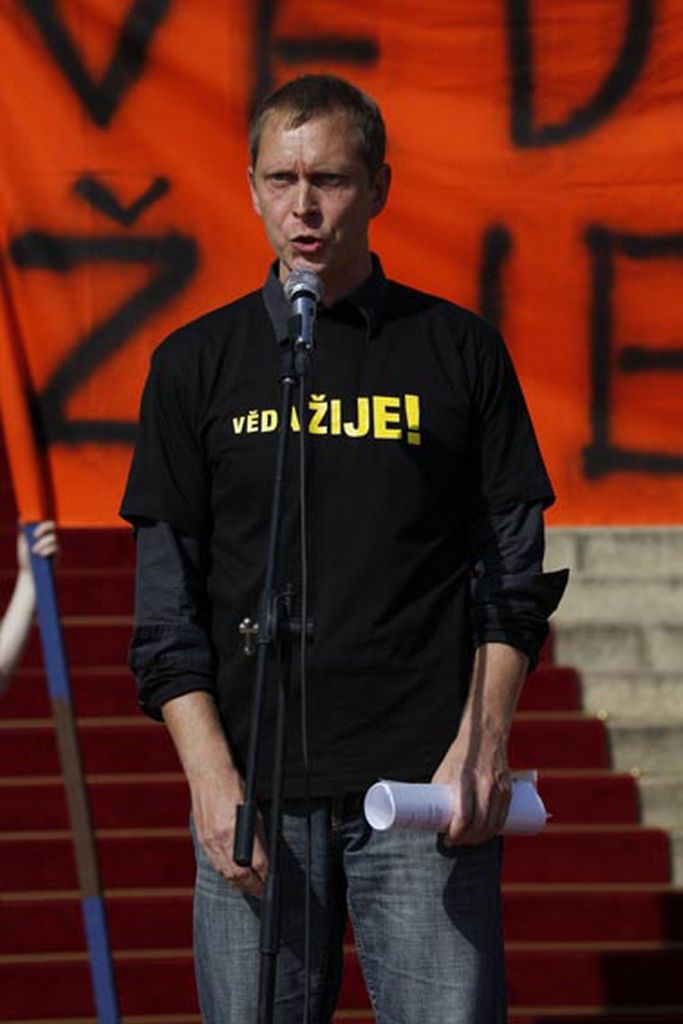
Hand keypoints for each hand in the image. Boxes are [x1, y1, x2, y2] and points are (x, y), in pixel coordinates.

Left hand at [17, 521, 57, 570]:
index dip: (41, 525)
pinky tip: (41, 555)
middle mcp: (49, 537)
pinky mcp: (57, 553)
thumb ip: (24, 531)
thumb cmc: (25, 557)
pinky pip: (55, 548)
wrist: (29, 572)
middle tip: (34, 537)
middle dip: (43, 529)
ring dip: (42, 543)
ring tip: (34, 551)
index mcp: (42, 533)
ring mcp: (54, 544)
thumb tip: (21, 519)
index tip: (34, 534)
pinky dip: (47, 550)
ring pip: (52, 537)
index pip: (46, 523)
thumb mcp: (23, 543)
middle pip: (52, 525)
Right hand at [192, 770, 268, 896]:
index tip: (270, 881)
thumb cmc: (233, 786)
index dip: (265, 875)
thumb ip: (258, 833)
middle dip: (252, 886)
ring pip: (225, 873)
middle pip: (239, 875)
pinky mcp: (202, 839)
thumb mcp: (254, 808)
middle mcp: (221, 839)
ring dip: (239, 884)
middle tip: (262, 891)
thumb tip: (265, 853)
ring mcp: (209, 841)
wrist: (208, 774)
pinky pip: (214, 863)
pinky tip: (232, 875)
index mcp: (236, 830)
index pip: (256, 863)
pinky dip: (225, 873)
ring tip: (249, 887)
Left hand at [432, 749, 511, 845]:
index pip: (463, 816)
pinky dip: (495, 830)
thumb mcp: (445, 771)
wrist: (485, 736)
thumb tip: (432, 818)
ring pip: (492, 824)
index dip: (456, 833)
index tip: (448, 839)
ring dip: (480, 838)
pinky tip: (486, 835)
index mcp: (464, 780)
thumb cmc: (460, 755)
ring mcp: (498, 788)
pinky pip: (503, 817)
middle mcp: (483, 785)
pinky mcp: (508, 790)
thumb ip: (441, 794)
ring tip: (469, 840)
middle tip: (457, 842)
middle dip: (467, 839)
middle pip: (478, 824)